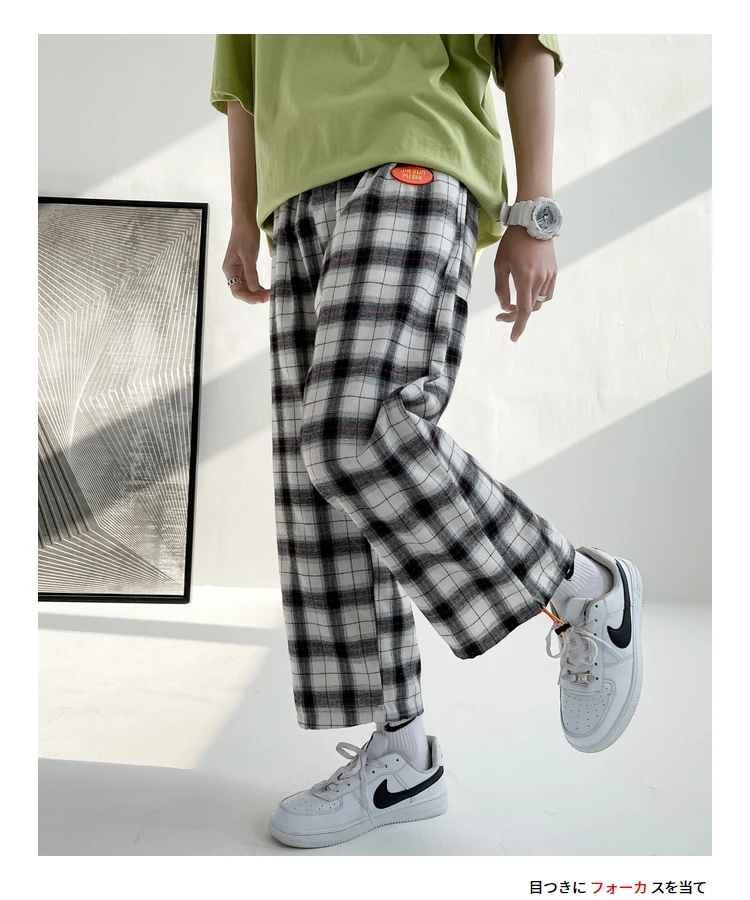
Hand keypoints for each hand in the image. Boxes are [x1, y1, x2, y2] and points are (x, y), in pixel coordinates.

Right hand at [222, 218, 271, 303]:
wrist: (245, 221)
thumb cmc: (245, 235)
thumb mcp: (249, 255)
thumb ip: (251, 273)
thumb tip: (254, 289)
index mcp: (229, 269)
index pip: (236, 291)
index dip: (249, 297)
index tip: (262, 299)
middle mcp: (233, 272)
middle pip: (242, 291)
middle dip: (255, 296)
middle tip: (269, 296)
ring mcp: (239, 269)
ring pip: (247, 287)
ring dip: (257, 292)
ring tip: (270, 294)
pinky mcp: (246, 266)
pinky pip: (251, 280)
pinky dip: (258, 286)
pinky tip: (266, 289)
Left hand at [493, 225, 557, 341]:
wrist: (533, 221)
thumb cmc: (513, 242)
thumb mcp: (500, 264)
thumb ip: (501, 288)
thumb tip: (505, 306)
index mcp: (525, 279)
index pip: (522, 311)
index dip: (517, 326)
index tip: (513, 337)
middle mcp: (540, 280)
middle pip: (529, 309)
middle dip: (515, 315)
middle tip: (501, 316)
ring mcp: (549, 276)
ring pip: (538, 302)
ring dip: (526, 306)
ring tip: (513, 303)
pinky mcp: (554, 271)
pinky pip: (547, 293)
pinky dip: (537, 297)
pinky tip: (528, 292)